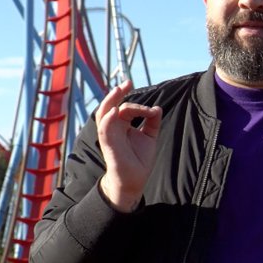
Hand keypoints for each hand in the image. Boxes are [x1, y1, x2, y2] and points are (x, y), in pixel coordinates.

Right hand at [96, 80, 161, 211]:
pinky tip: (115, 111)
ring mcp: (109, 135)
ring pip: (104, 114)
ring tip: (118, 90)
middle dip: (118, 93)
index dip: (139, 106)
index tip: (153, 111)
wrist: (135, 180)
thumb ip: (153, 121)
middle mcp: (113, 128)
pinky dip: (108, 119)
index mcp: (122, 125)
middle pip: (111, 105)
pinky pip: (105, 129)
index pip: (127, 108)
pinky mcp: (108, 145)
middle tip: (128, 83)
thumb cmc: (139, 159)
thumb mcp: (150, 136)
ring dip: (110, 101)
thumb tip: (158, 108)